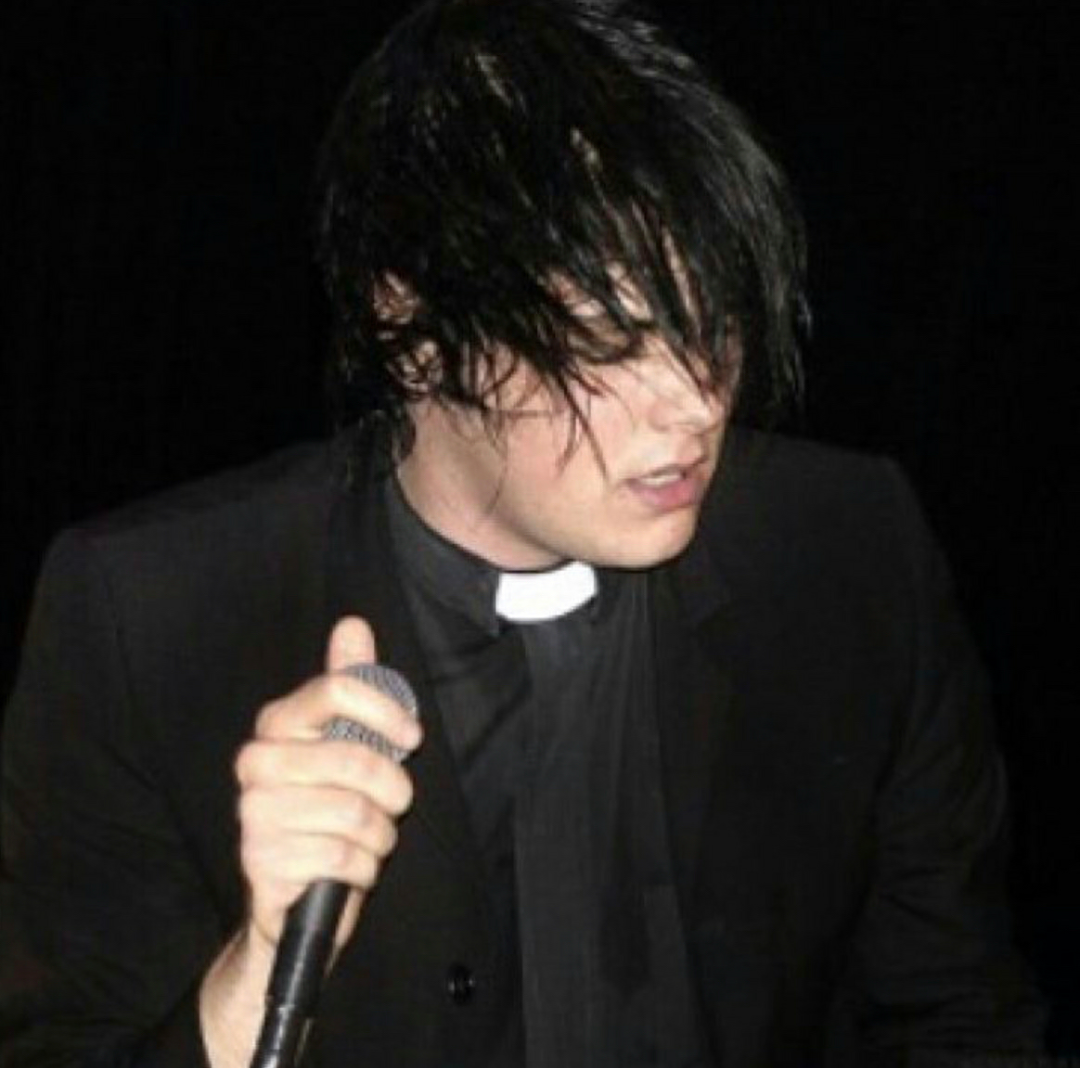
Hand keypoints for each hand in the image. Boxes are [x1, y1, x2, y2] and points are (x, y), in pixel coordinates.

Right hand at [199, 616, 421, 1067]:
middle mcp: (258, 762)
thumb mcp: (348, 743)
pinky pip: (341, 857)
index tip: (412, 737)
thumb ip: (351, 684)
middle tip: (393, 804)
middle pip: (355, 760)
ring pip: (354, 813)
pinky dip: (362, 868)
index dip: (386, 711)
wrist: (296, 893)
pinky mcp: (261, 861)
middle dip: (393, 791)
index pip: (336, 690)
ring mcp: (254, 812)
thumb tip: (353, 625)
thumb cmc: (330, 808)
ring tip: (370, 839)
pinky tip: (350, 868)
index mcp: (278, 723)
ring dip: (380, 835)